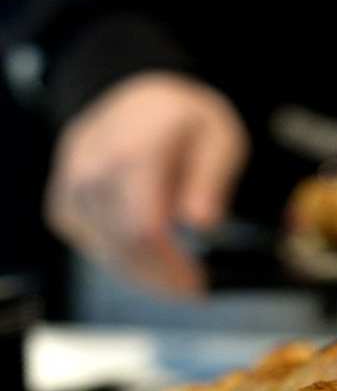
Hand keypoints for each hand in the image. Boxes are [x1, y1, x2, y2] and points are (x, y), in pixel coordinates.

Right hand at [45, 72, 248, 295]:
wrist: (142, 101)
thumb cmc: (187, 122)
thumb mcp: (220, 138)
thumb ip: (212, 179)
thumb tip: (202, 224)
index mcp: (135, 147)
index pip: (143, 225)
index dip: (170, 266)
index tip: (198, 287)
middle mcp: (91, 165)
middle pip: (122, 244)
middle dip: (160, 278)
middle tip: (192, 290)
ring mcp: (70, 184)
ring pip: (105, 250)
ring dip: (144, 274)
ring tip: (177, 276)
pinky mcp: (63, 202)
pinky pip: (92, 244)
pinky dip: (123, 260)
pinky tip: (151, 260)